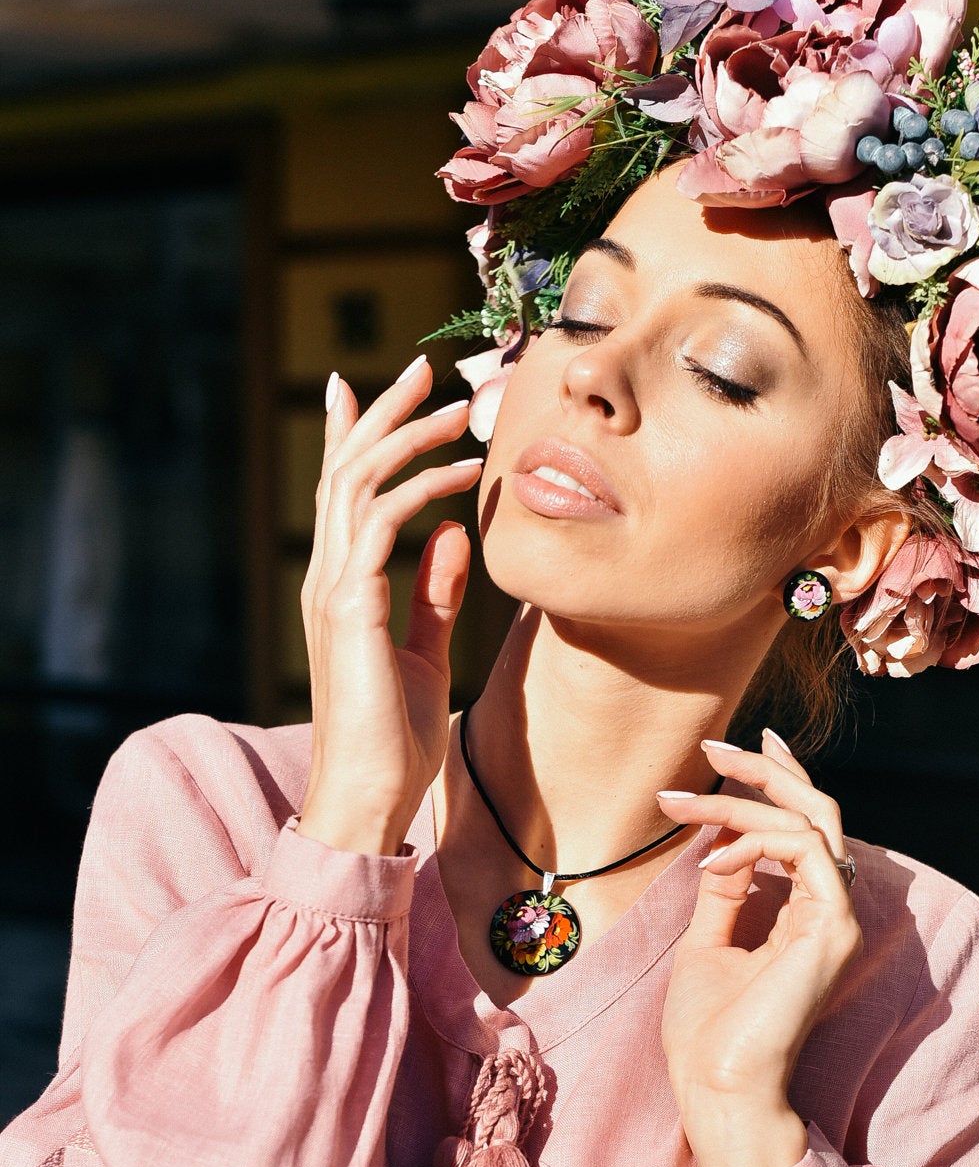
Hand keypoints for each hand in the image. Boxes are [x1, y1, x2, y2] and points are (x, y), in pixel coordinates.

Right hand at [298, 358, 483, 855]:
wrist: (370, 799)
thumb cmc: (396, 741)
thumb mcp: (425, 653)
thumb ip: (434, 595)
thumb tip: (455, 535)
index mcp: (340, 586)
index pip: (342, 492)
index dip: (355, 434)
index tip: (373, 385)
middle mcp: (327, 578)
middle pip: (346, 470)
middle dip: (383, 413)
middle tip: (423, 367)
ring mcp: (332, 592)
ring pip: (357, 484)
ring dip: (408, 437)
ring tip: (457, 409)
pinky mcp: (350, 610)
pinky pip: (379, 527)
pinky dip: (421, 493)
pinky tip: (462, 480)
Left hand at [657, 731, 861, 1166]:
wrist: (717, 1087)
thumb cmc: (708, 1031)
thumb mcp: (706, 941)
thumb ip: (724, 890)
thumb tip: (720, 842)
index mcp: (806, 914)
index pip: (804, 829)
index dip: (777, 780)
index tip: (735, 749)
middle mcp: (830, 911)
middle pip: (817, 812)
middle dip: (766, 771)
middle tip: (714, 747)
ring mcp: (837, 919)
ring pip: (808, 822)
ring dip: (741, 803)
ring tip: (685, 805)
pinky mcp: (831, 928)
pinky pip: (805, 850)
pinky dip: (755, 841)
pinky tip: (714, 858)